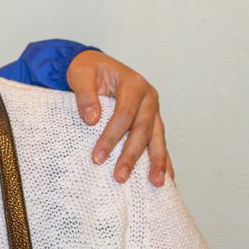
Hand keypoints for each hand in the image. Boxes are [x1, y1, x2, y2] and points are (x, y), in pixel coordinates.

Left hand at [65, 50, 170, 185]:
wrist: (96, 65)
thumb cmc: (88, 70)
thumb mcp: (81, 75)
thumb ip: (85, 95)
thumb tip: (92, 120)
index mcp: (134, 84)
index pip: (124, 114)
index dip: (111, 137)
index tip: (97, 157)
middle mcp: (149, 98)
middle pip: (142, 129)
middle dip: (132, 155)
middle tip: (120, 176)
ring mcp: (153, 110)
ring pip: (157, 138)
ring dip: (157, 161)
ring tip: (156, 183)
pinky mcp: (152, 120)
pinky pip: (159, 141)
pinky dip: (163, 159)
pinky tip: (167, 177)